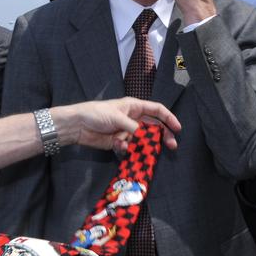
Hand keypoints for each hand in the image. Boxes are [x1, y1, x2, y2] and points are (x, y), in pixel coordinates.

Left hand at [55, 98, 181, 151]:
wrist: (77, 125)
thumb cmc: (96, 113)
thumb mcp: (117, 117)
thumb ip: (134, 128)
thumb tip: (145, 137)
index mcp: (134, 106)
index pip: (157, 110)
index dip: (169, 118)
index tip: (177, 129)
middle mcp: (133, 118)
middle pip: (154, 127)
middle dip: (162, 136)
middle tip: (171, 146)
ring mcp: (126, 131)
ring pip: (142, 140)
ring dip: (142, 145)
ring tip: (137, 148)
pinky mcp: (119, 142)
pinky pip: (130, 148)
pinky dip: (127, 149)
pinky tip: (119, 147)